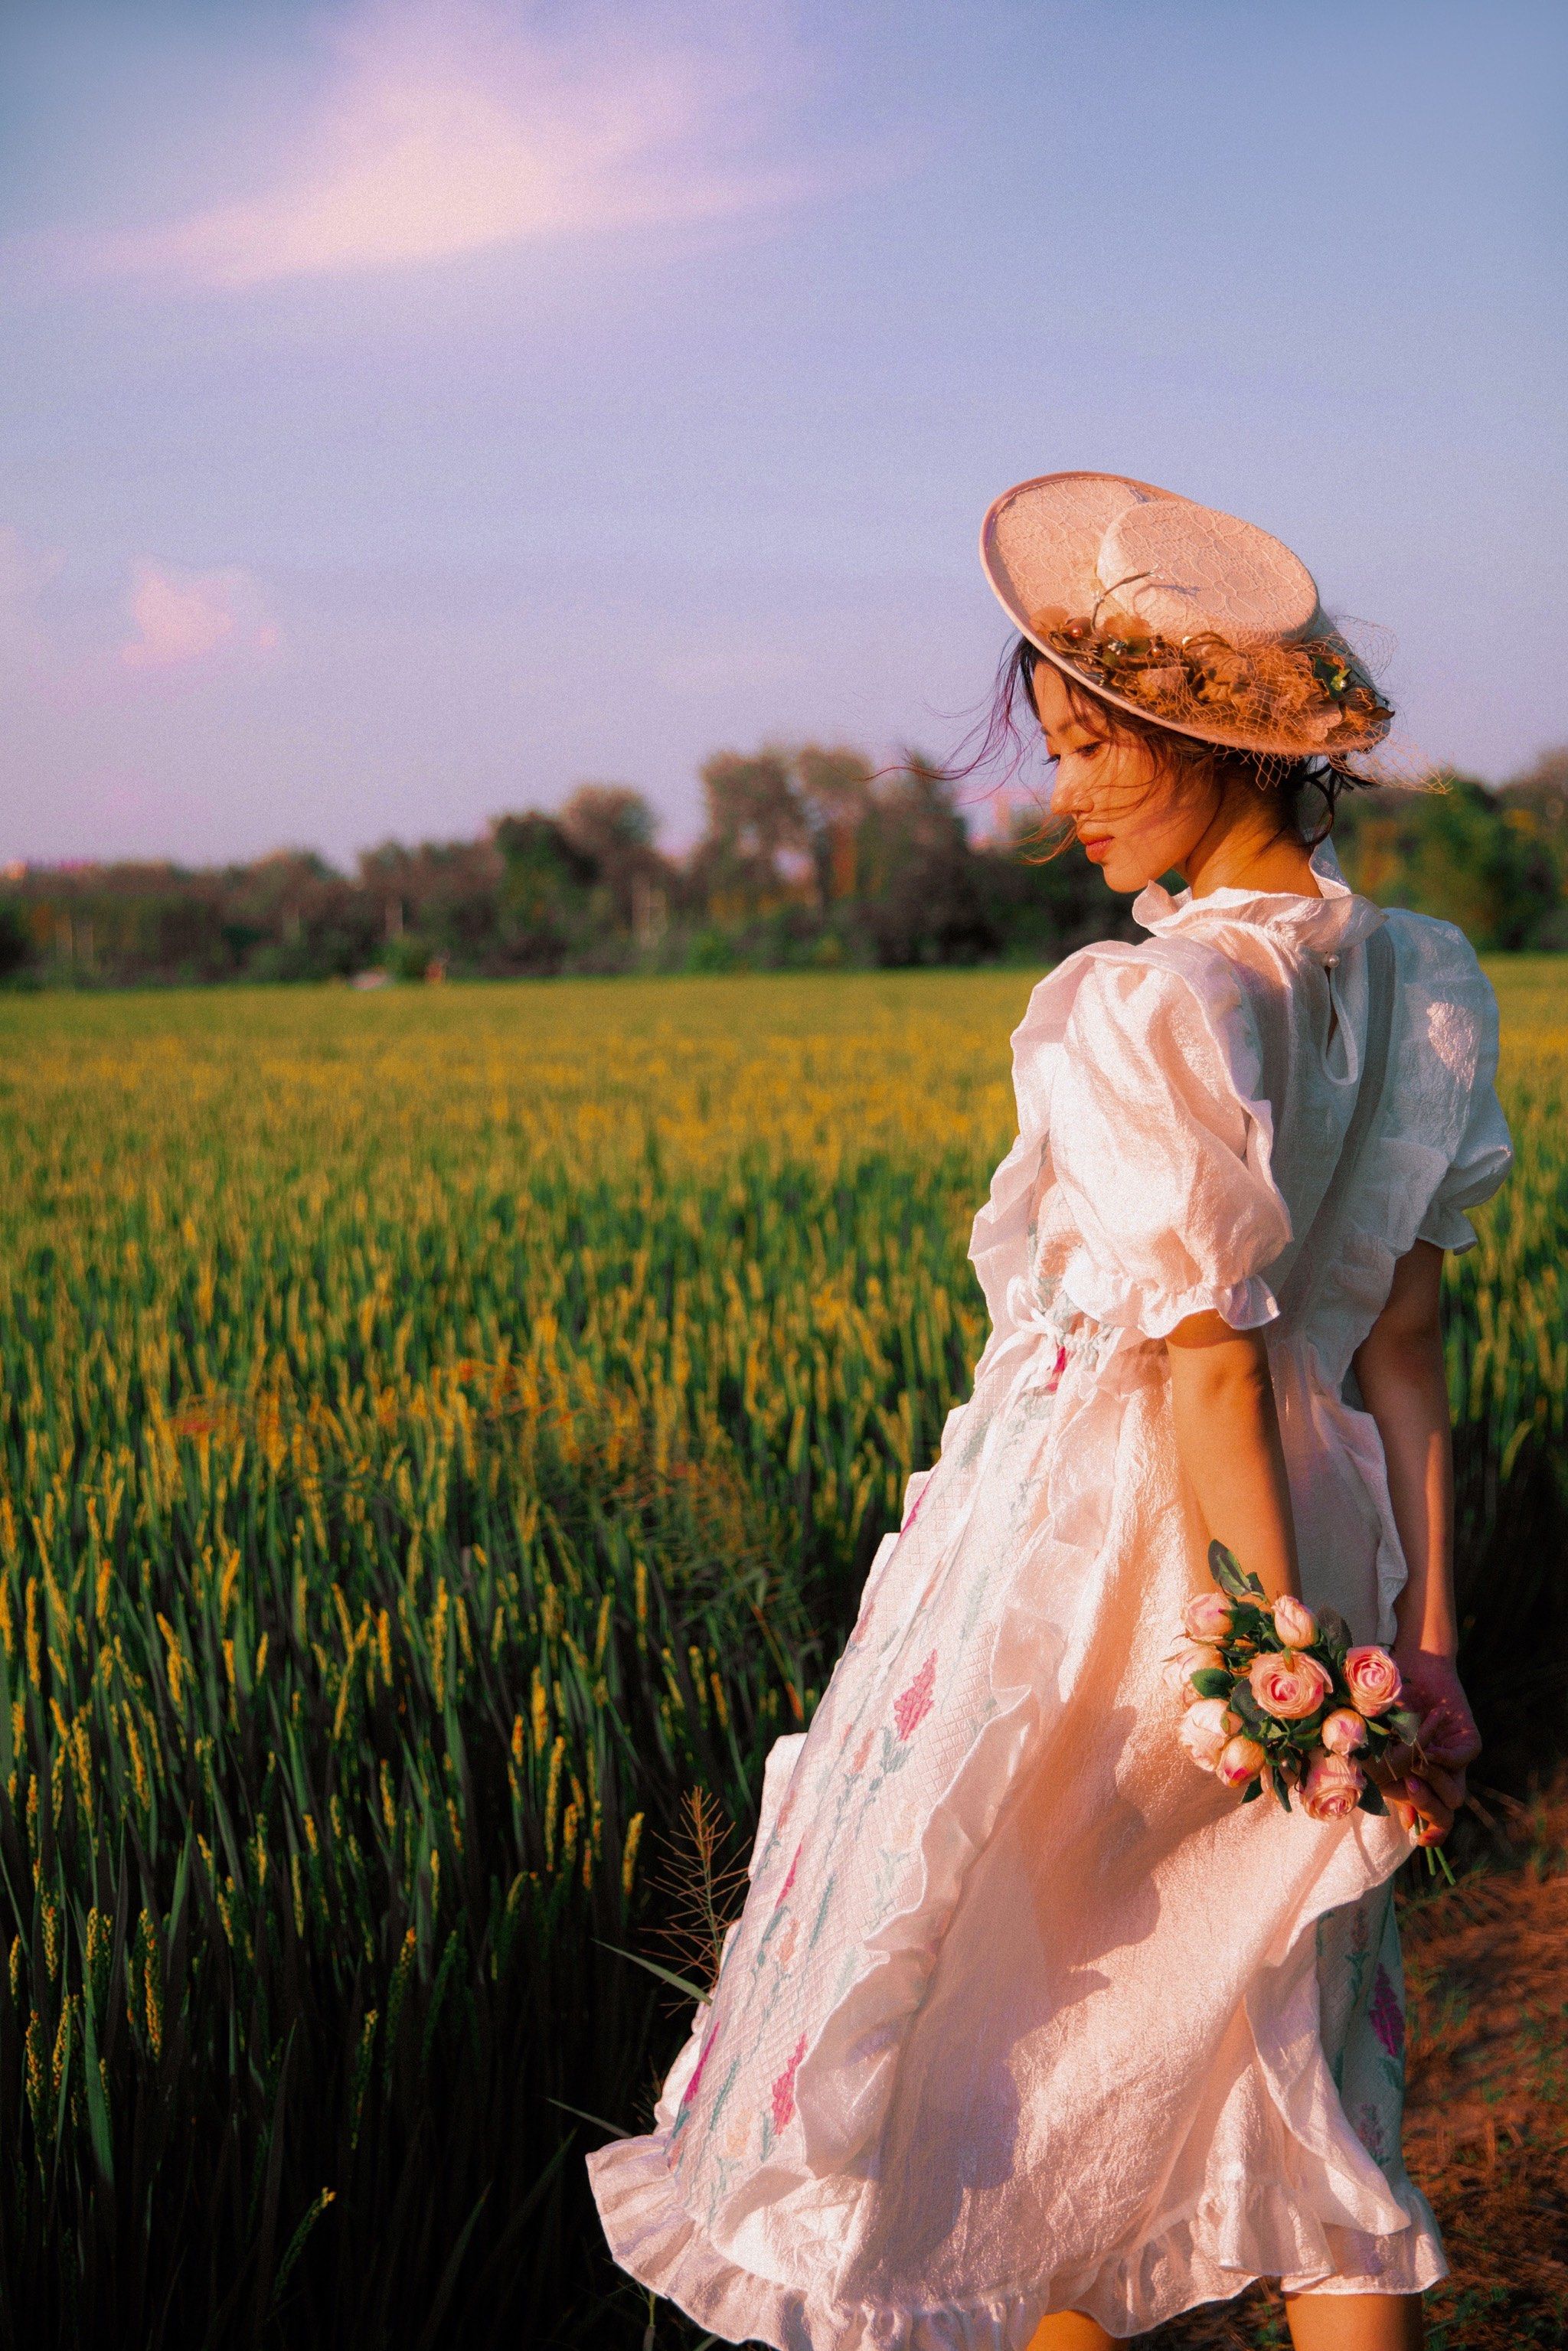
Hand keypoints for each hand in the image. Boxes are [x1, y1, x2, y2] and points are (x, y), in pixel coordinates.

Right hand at [1386, 1650, 1479, 1846]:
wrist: (1412, 1664)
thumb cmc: (1383, 1701)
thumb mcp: (1376, 1744)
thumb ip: (1386, 1780)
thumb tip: (1401, 1820)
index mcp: (1419, 1781)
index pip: (1434, 1822)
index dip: (1431, 1834)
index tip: (1419, 1837)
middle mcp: (1441, 1775)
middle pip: (1445, 1814)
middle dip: (1427, 1806)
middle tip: (1410, 1787)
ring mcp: (1455, 1759)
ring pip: (1455, 1795)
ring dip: (1432, 1781)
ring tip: (1415, 1762)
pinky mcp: (1468, 1741)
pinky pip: (1458, 1760)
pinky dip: (1441, 1755)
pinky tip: (1427, 1739)